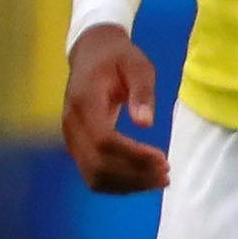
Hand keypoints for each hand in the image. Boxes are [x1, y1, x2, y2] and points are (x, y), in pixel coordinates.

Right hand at [61, 27, 170, 193]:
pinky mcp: (77, 146)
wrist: (92, 54)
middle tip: (166, 174)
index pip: (104, 141)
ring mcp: (71, 139)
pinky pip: (92, 174)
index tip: (162, 159)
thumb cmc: (118, 58)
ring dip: (126, 184)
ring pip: (93, 175)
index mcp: (84, 102)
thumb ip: (142, 91)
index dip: (132, 155)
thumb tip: (145, 124)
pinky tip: (142, 180)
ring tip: (159, 180)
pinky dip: (117, 183)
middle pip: (97, 164)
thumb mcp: (137, 65)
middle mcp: (72, 126)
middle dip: (133, 175)